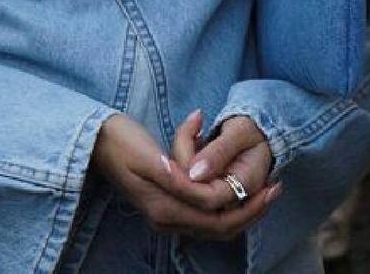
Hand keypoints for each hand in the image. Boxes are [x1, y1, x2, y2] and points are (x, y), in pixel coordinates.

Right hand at [91, 112, 280, 242]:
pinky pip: (204, 218)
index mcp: (164, 207)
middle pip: (220, 227)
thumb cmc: (119, 141)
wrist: (94, 142)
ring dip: (242, 212)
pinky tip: (236, 192)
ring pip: (214, 226)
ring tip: (264, 192)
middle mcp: (166, 219)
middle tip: (276, 190)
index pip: (215, 214)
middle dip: (251, 211)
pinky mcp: (165, 207)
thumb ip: (172, 173)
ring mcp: (165, 216)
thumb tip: (195, 182)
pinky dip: (226, 208)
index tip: (268, 182)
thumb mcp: (146, 154)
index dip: (244, 201)